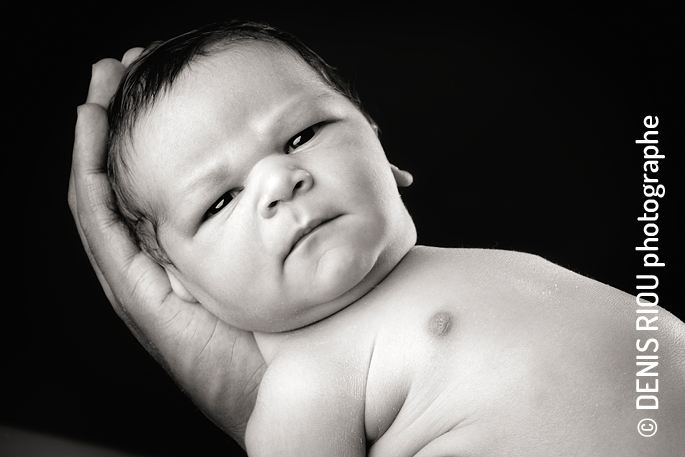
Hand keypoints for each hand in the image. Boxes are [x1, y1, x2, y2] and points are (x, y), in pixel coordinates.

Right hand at [68, 48, 265, 449]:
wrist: (285, 382)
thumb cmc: (290, 323)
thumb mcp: (286, 251)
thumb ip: (284, 212)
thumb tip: (305, 165)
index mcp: (180, 250)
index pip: (150, 181)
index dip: (143, 133)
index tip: (149, 82)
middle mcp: (152, 258)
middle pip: (120, 179)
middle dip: (114, 122)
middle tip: (116, 68)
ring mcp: (137, 273)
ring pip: (101, 192)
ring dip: (95, 137)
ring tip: (98, 85)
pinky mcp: (134, 288)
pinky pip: (100, 220)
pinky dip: (91, 172)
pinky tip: (91, 129)